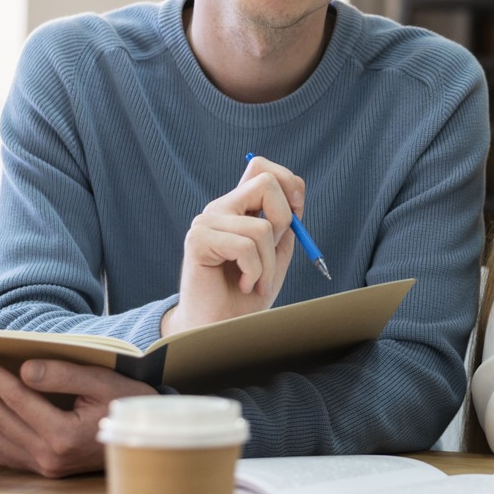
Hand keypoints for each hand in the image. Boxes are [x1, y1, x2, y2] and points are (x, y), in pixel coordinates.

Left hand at [0, 352, 155, 477]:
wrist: (147, 437)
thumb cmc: (129, 404)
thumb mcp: (103, 382)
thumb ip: (63, 375)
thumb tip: (23, 370)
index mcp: (63, 434)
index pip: (15, 397)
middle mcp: (49, 456)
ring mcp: (45, 467)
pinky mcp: (46, 470)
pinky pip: (6, 451)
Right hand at [163, 155, 304, 334]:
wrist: (219, 327)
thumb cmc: (246, 294)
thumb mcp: (275, 255)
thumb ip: (284, 227)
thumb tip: (295, 200)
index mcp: (238, 207)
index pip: (261, 166)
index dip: (288, 183)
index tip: (296, 215)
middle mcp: (221, 208)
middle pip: (265, 182)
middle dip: (284, 219)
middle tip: (275, 249)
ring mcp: (207, 222)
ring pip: (261, 227)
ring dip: (269, 263)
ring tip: (256, 281)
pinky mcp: (197, 240)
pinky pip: (245, 247)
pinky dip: (255, 272)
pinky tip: (244, 284)